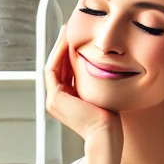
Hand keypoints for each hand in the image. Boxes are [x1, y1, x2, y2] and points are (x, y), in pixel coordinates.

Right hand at [45, 24, 122, 144]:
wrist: (105, 134)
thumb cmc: (109, 120)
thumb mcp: (100, 95)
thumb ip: (93, 83)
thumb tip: (100, 66)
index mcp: (66, 102)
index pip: (64, 72)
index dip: (68, 53)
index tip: (75, 38)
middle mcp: (57, 101)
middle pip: (56, 67)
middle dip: (62, 47)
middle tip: (68, 29)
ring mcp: (54, 101)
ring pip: (53, 66)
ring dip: (59, 47)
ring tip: (67, 31)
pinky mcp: (56, 98)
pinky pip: (53, 70)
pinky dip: (59, 55)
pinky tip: (68, 42)